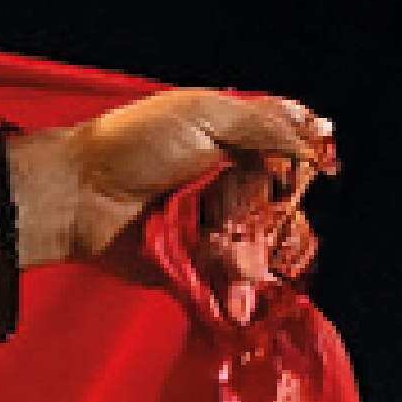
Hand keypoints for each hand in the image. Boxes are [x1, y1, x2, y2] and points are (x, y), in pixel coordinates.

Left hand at [8, 89, 337, 269]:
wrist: (78, 195)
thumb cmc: (133, 145)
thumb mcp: (207, 114)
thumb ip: (268, 123)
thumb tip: (323, 131)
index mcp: (236, 144)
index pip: (293, 158)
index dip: (304, 167)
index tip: (315, 171)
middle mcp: (229, 186)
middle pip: (285, 207)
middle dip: (277, 214)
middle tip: (258, 210)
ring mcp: (213, 228)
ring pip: (265, 247)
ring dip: (258, 250)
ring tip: (232, 249)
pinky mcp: (196, 265)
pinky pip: (234, 279)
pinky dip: (240, 284)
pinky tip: (239, 287)